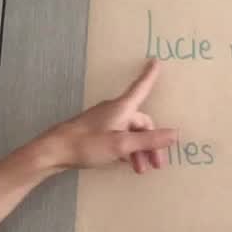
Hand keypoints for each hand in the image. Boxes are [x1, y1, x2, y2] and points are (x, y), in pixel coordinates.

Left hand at [40, 58, 176, 173]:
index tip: (156, 62)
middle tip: (156, 163)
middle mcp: (115, 111)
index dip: (150, 76)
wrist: (55, 151)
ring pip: (130, 133)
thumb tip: (176, 134)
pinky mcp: (96, 132)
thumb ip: (149, 140)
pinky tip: (127, 163)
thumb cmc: (88, 144)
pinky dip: (127, 150)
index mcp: (122, 108)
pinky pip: (119, 137)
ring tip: (140, 169)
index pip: (141, 87)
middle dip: (151, 141)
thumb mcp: (121, 144)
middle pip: (140, 122)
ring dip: (139, 150)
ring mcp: (104, 121)